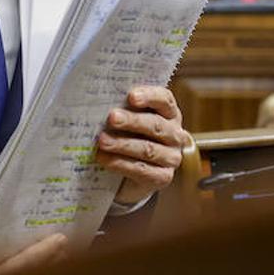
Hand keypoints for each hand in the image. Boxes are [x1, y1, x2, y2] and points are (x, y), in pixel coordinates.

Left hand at [96, 86, 190, 205]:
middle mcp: (174, 134)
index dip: (149, 97)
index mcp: (168, 113)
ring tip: (102, 141)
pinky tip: (104, 159)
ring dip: (122, 144)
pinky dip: (120, 163)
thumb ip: (121, 108)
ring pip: (148, 149)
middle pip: (155, 125)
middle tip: (112, 118)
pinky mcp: (162, 177)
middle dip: (132, 121)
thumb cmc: (127, 136)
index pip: (164, 100)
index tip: (131, 97)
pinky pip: (142, 170)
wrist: (129, 174)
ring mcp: (171, 157)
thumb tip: (99, 100)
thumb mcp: (127, 120)